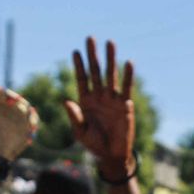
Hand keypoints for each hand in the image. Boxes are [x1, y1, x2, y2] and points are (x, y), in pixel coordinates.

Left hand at [66, 38, 136, 180]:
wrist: (111, 155)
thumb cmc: (93, 144)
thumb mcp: (80, 132)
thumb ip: (74, 116)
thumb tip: (65, 100)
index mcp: (85, 101)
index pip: (81, 79)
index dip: (79, 66)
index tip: (75, 52)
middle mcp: (98, 96)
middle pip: (95, 71)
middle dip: (93, 55)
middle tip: (90, 38)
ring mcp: (112, 99)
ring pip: (110, 75)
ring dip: (110, 59)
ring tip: (110, 42)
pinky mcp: (124, 105)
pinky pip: (126, 88)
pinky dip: (127, 76)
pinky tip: (128, 62)